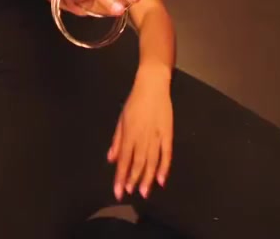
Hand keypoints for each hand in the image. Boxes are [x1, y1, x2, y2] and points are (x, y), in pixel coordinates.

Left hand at [107, 69, 173, 199]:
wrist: (152, 86)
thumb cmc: (135, 102)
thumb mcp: (121, 119)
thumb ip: (116, 140)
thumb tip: (111, 159)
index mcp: (129, 134)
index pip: (123, 160)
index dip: (120, 177)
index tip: (118, 192)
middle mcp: (142, 138)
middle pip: (137, 163)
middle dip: (133, 180)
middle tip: (130, 193)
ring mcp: (156, 136)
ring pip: (151, 162)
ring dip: (147, 178)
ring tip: (144, 192)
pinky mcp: (168, 133)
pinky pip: (166, 154)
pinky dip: (164, 167)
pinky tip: (161, 179)